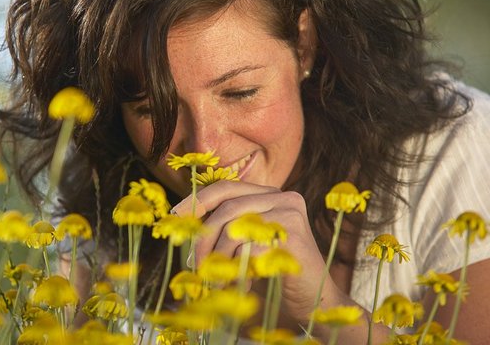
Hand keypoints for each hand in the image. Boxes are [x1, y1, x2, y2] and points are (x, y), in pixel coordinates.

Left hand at [171, 180, 343, 324]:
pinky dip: (237, 269)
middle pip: (227, 208)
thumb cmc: (273, 273)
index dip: (199, 199)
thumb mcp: (245, 243)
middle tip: (195, 266)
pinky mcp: (294, 236)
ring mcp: (290, 214)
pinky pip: (249, 248)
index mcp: (270, 194)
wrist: (314, 301)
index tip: (176, 216)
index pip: (227, 187)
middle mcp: (283, 197)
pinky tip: (241, 284)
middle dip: (204, 238)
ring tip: (215, 281)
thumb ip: (224, 226)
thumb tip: (186, 219)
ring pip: (234, 228)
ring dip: (218, 259)